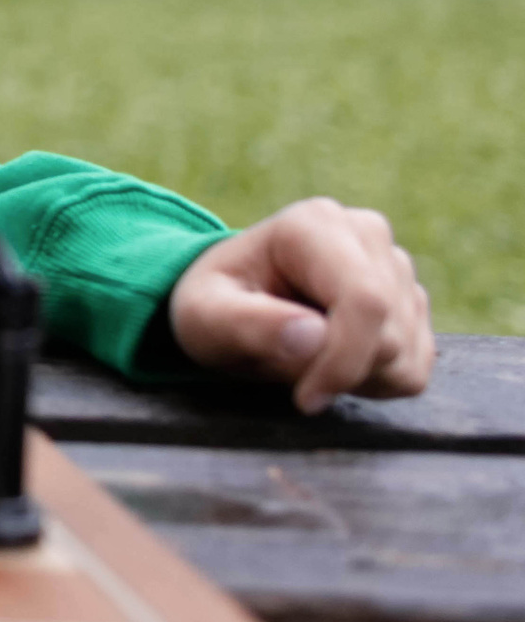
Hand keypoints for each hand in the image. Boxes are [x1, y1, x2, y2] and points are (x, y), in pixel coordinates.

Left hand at [168, 198, 434, 412]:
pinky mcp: (412, 302)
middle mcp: (366, 234)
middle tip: (289, 371)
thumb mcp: (204, 318)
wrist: (230, 303)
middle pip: (389, 334)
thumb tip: (313, 336)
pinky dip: (376, 381)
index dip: (343, 361)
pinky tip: (334, 361)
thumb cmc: (213, 306)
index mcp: (314, 224)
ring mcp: (396, 266)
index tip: (305, 397)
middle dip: (341, 372)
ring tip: (305, 359)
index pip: (365, 301)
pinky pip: (416, 366)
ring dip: (356, 378)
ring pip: (406, 354)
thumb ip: (249, 325)